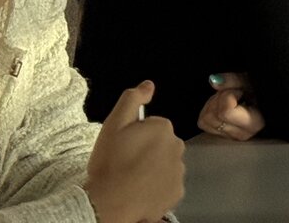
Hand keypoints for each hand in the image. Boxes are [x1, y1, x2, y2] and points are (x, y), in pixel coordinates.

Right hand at [83, 81, 184, 222]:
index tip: (122, 148)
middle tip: (125, 164)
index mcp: (163, 128)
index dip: (134, 137)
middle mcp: (177, 146)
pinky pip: (167, 186)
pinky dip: (156, 189)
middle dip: (146, 152)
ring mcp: (179, 171)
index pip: (151, 128)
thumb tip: (149, 85)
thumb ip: (131, 99)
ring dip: (152, 170)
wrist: (109, 203)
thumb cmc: (110, 163)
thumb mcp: (113, 125)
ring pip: (165, 166)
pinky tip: (140, 192)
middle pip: (161, 146)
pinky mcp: (177, 192)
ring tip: (130, 180)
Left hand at [197, 73, 264, 141]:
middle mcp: (241, 135)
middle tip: (234, 94)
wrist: (263, 101)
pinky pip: (203, 122)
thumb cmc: (260, 90)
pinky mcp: (220, 135)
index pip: (225, 112)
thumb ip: (234, 79)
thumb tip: (213, 80)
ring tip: (228, 99)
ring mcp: (229, 137)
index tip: (241, 92)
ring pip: (205, 119)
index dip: (229, 94)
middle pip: (212, 115)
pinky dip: (208, 110)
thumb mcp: (252, 81)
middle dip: (220, 98)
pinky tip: (222, 106)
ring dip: (213, 103)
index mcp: (254, 123)